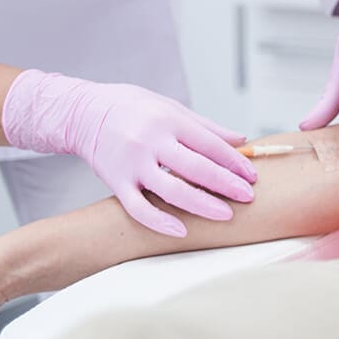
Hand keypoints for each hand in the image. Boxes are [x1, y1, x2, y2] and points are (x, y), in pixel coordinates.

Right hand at [2, 71, 257, 236]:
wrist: (86, 112)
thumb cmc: (134, 108)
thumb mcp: (171, 107)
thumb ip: (206, 126)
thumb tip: (241, 140)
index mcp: (169, 120)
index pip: (210, 144)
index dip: (234, 162)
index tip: (252, 176)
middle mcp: (152, 141)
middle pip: (196, 168)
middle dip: (226, 184)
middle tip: (248, 197)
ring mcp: (133, 163)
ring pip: (172, 190)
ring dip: (203, 205)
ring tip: (226, 215)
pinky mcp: (116, 182)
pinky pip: (138, 208)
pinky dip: (160, 221)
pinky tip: (181, 230)